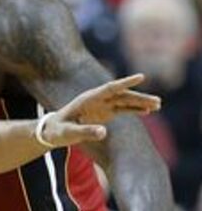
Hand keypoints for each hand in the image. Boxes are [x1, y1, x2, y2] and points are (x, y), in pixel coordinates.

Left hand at [41, 74, 160, 147]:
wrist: (52, 131)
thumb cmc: (58, 131)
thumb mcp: (69, 133)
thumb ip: (85, 132)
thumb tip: (104, 132)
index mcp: (87, 99)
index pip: (109, 88)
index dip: (125, 82)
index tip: (141, 77)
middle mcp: (96, 99)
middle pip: (121, 95)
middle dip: (139, 97)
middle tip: (158, 101)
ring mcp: (101, 105)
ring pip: (124, 101)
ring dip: (140, 103)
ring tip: (158, 105)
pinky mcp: (104, 113)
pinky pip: (122, 109)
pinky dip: (134, 109)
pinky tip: (147, 111)